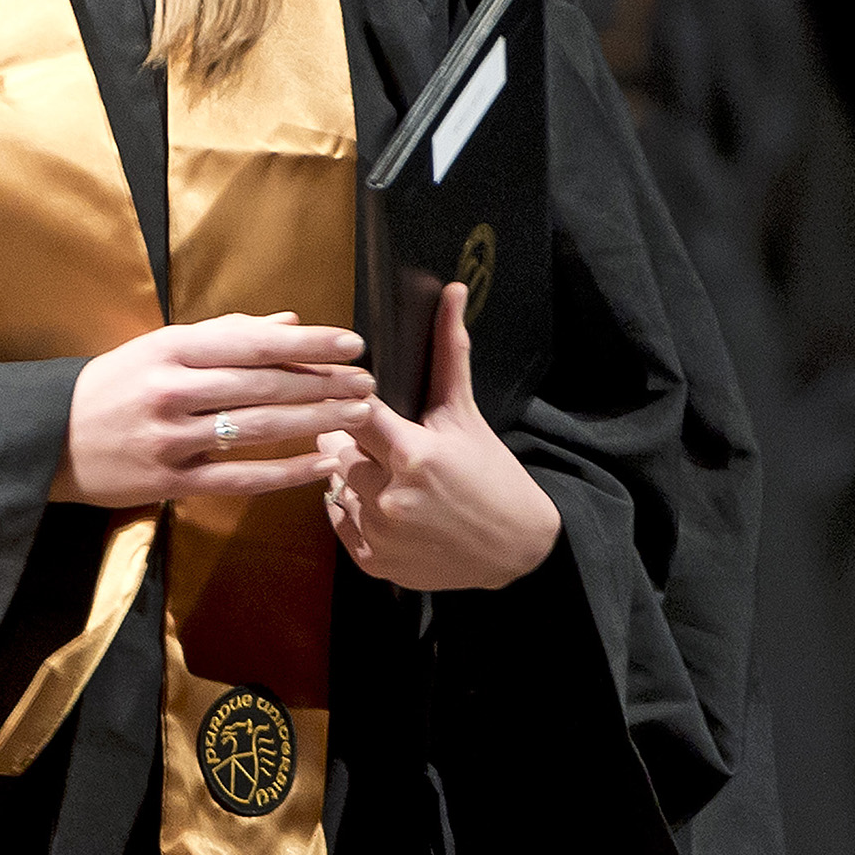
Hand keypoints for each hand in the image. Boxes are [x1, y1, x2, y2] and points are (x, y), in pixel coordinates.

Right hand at [54, 313, 377, 506]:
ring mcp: (171, 438)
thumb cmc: (113, 386)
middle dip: (324, 383)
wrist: (50, 438)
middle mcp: (172, 390)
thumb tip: (289, 322)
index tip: (353, 343)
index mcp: (171, 349)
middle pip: (264, 385)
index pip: (253, 343)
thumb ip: (224, 334)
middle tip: (368, 382)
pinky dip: (286, 471)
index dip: (308, 344)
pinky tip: (322, 462)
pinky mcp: (170, 481)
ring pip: (258, 429)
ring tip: (358, 416)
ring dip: (315, 421)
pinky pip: (240, 477)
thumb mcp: (158, 348)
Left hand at [320, 284, 559, 590]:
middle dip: (354, 443)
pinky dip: (355, 511)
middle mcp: (391, 497)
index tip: (341, 391)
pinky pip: (339, 521)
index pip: (351, 411)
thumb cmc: (491, 474)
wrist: (517, 549)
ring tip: (391, 476)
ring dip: (354, 478)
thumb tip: (451, 291)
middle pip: (337, 450)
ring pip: (336, 485)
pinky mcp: (373, 563)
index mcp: (413, 455)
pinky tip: (388, 504)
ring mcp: (380, 535)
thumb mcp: (465, 414)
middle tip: (385, 444)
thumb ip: (449, 353)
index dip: (343, 398)